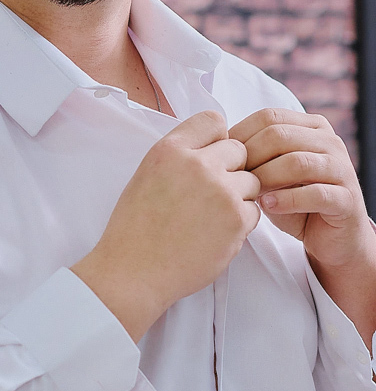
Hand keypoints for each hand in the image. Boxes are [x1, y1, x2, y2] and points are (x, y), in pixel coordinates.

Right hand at [72, 110, 260, 341]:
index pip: (213, 120)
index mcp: (170, 148)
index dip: (217, 139)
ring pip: (251, 180)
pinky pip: (254, 210)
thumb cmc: (136, 225)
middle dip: (231, 169)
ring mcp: (220, 190)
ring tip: (211, 216)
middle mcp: (197, 164)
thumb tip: (214, 146)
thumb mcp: (148, 173)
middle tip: (212, 194)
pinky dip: (241, 222)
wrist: (135, 270)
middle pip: (239, 150)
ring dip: (239, 196)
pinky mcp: (236, 219)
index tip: (211, 157)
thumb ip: (180, 155)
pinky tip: (215, 233)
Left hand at [229, 108, 374, 270]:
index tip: (221, 156)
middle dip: (250, 156)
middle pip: (280, 135)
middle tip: (232, 176)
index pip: (269, 116)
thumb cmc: (294, 201)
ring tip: (248, 192)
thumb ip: (254, 154)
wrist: (329, 237)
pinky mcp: (347, 199)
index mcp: (311, 127)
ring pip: (297, 162)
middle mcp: (330, 142)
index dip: (241, 134)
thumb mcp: (270, 172)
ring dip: (266, 177)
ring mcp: (342, 169)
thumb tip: (220, 144)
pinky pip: (315, 194)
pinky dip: (287, 200)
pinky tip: (268, 206)